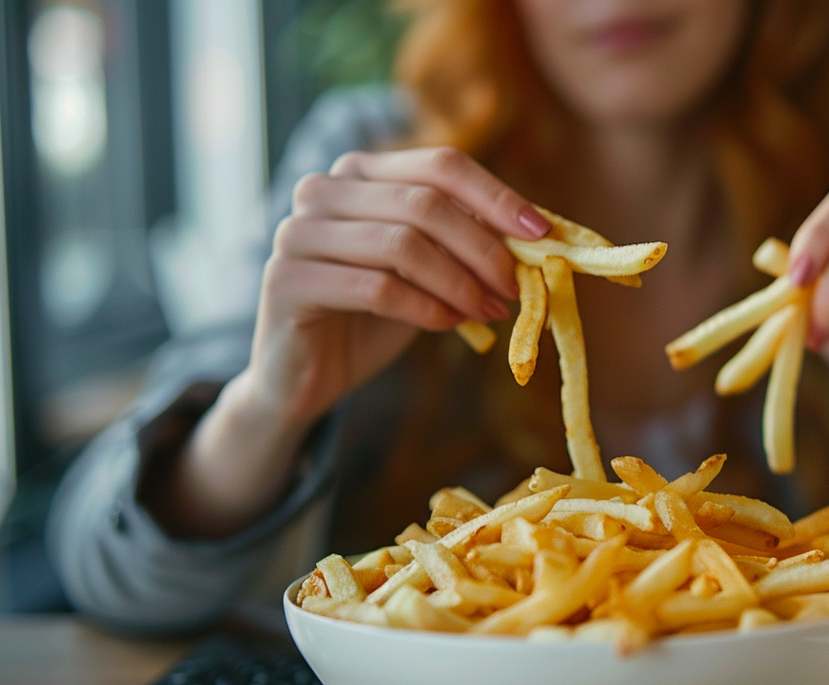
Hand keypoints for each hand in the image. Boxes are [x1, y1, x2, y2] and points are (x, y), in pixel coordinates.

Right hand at [248, 146, 551, 426]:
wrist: (305, 375)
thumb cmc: (374, 315)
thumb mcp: (428, 269)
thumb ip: (466, 243)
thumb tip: (538, 236)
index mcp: (360, 172)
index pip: (440, 165)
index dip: (496, 197)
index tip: (542, 234)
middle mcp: (322, 190)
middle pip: (425, 203)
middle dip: (482, 248)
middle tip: (516, 287)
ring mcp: (298, 232)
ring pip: (402, 244)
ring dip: (459, 282)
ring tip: (489, 311)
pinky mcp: (286, 280)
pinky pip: (375, 287)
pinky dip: (425, 307)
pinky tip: (447, 324)